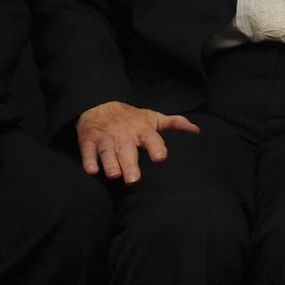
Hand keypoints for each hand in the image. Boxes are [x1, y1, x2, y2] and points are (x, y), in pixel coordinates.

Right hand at [76, 101, 199, 183]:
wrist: (100, 104)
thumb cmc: (132, 119)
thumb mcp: (153, 118)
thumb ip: (175, 124)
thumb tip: (196, 130)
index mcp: (142, 130)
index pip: (151, 138)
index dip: (156, 147)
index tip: (160, 157)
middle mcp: (124, 134)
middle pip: (127, 150)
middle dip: (130, 163)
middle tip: (134, 179)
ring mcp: (105, 137)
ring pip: (108, 151)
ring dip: (110, 163)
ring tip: (114, 175)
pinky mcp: (88, 140)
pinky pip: (88, 151)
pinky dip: (88, 160)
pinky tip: (91, 171)